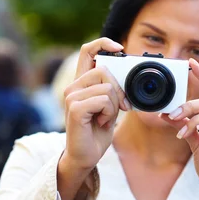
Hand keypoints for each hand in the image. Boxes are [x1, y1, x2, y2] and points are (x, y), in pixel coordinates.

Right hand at [62, 37, 130, 171]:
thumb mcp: (110, 106)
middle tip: (120, 107)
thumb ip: (113, 89)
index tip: (120, 47)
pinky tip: (101, 123)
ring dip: (114, 105)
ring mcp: (71, 96)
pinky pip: (104, 100)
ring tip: (105, 118)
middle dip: (119, 90)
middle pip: (104, 70)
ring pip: (107, 87)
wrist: (85, 156)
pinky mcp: (74, 108)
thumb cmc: (97, 131)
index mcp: (81, 82)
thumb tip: (127, 77)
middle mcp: (73, 86)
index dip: (103, 43)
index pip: (88, 51)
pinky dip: (109, 113)